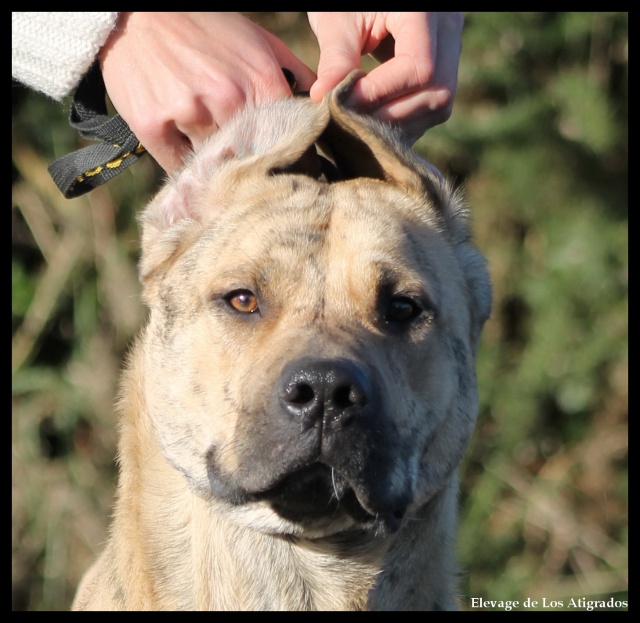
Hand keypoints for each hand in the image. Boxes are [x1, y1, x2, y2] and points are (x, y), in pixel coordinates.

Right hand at [99, 12, 315, 172]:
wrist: (135, 12)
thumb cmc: (204, 27)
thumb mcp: (258, 40)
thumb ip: (293, 74)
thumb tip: (321, 104)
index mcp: (261, 80)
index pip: (286, 140)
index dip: (283, 158)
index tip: (281, 171)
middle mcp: (227, 98)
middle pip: (249, 158)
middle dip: (247, 165)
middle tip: (244, 172)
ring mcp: (188, 111)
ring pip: (212, 163)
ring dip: (212, 164)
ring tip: (208, 153)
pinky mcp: (152, 123)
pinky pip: (176, 165)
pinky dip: (182, 166)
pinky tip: (184, 153)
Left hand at [308, 12, 463, 143]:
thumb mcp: (337, 18)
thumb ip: (335, 59)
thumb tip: (323, 99)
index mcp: (425, 10)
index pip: (419, 68)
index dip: (381, 93)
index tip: (343, 105)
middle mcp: (449, 29)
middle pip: (437, 92)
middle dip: (391, 115)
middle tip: (349, 122)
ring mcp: (452, 49)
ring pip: (439, 105)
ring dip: (398, 123)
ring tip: (359, 125)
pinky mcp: (444, 67)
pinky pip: (432, 106)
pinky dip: (403, 120)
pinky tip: (373, 122)